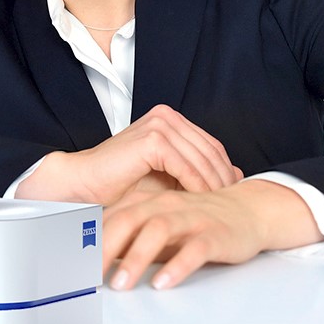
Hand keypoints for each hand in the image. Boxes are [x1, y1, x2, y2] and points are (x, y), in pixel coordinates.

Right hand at [18, 105, 242, 204]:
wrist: (84, 182)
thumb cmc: (121, 183)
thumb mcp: (168, 178)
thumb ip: (198, 172)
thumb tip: (239, 175)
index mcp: (171, 119)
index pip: (211, 145)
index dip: (224, 170)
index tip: (234, 194)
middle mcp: (167, 116)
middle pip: (210, 150)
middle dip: (223, 178)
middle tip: (232, 203)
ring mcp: (160, 124)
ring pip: (200, 159)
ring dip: (213, 185)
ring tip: (218, 208)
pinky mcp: (153, 139)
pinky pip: (185, 166)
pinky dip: (196, 185)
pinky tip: (200, 203)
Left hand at [100, 179, 322, 290]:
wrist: (250, 211)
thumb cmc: (200, 221)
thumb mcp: (161, 225)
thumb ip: (131, 238)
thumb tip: (95, 260)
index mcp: (151, 202)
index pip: (112, 217)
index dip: (89, 241)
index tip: (71, 266)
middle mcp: (168, 205)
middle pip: (129, 220)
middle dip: (104, 249)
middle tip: (87, 277)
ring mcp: (192, 218)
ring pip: (158, 231)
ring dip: (136, 258)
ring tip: (121, 284)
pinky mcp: (215, 234)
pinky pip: (194, 250)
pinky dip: (177, 266)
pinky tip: (164, 283)